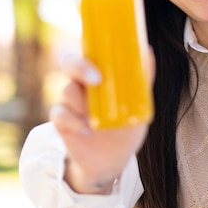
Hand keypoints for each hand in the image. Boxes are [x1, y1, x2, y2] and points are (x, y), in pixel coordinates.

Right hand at [51, 51, 154, 193]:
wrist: (113, 160)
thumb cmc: (126, 127)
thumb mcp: (138, 105)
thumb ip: (142, 80)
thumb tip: (147, 50)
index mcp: (97, 76)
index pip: (88, 53)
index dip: (88, 47)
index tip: (102, 56)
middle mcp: (81, 85)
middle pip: (70, 64)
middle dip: (80, 68)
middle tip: (96, 80)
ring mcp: (70, 103)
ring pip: (67, 90)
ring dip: (81, 102)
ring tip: (95, 118)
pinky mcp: (62, 122)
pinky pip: (59, 114)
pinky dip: (73, 121)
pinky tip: (86, 130)